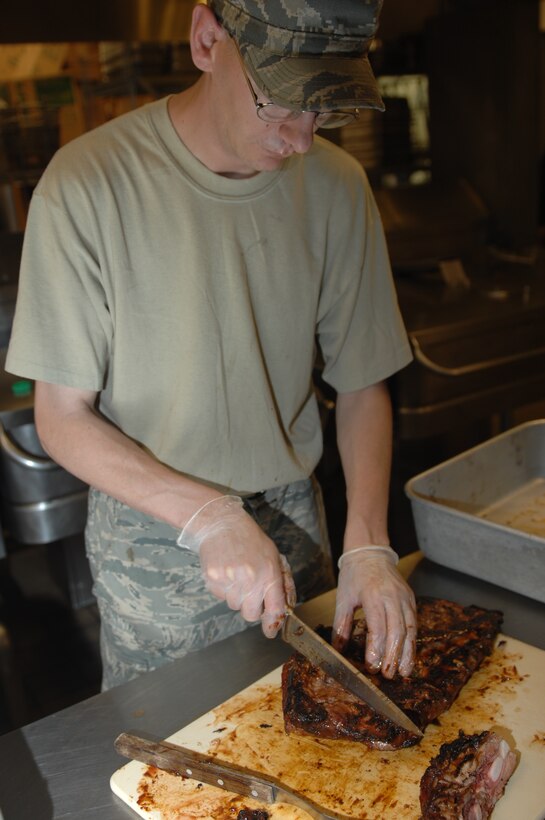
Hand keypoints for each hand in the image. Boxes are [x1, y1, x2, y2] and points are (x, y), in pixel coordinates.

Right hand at [178, 496, 295, 636]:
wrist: (222, 523)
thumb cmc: (251, 540)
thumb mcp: (274, 556)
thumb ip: (283, 582)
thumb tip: (286, 606)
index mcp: (270, 574)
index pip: (274, 608)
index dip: (272, 623)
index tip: (270, 631)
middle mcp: (251, 579)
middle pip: (251, 614)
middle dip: (251, 608)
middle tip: (250, 591)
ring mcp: (230, 580)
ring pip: (234, 606)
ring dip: (236, 596)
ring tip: (236, 574)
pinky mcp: (213, 579)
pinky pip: (220, 596)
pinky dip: (223, 588)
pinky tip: (226, 570)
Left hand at [332, 546, 415, 677]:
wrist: (371, 553)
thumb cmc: (354, 575)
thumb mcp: (343, 598)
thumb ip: (342, 625)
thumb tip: (338, 650)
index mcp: (372, 595)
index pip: (378, 627)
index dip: (376, 649)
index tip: (371, 666)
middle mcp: (392, 597)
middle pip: (397, 631)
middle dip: (393, 656)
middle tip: (388, 675)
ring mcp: (405, 598)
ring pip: (410, 629)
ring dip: (407, 653)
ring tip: (404, 672)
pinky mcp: (411, 599)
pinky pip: (414, 623)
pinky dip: (412, 642)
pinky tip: (409, 656)